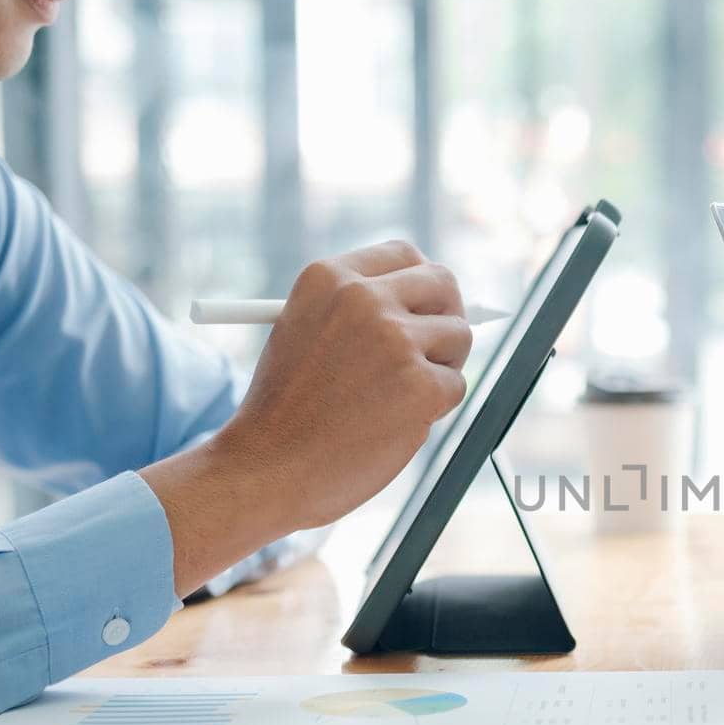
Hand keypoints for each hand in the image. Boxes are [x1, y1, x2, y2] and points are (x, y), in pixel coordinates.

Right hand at [143, 241, 471, 595]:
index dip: (422, 283)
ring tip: (397, 397)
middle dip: (447, 314)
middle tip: (438, 347)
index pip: (404, 255)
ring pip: (458, 336)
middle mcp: (364, 298)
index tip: (426, 306)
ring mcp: (395, 340)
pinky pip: (456, 386)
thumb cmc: (284, 411)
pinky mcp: (421, 385)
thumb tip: (433, 305)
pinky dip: (435, 408)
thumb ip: (357, 311)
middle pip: (442, 283)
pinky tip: (393, 423)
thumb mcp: (303, 332)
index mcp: (329, 277)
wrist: (265, 469)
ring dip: (442, 366)